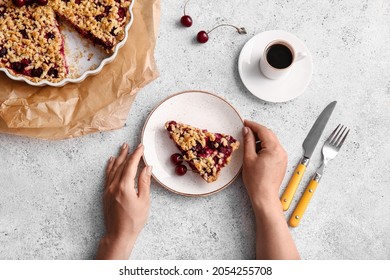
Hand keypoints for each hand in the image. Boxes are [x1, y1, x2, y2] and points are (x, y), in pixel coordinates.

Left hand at [96, 143, 151, 259]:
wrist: (119, 234)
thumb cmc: (134, 220)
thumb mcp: (144, 201)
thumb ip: (144, 182)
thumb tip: (147, 167)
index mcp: (124, 186)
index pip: (131, 165)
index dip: (137, 154)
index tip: (141, 147)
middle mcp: (114, 185)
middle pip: (121, 165)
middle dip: (128, 154)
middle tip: (132, 145)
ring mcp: (108, 189)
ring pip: (113, 169)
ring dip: (119, 158)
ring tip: (122, 148)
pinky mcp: (105, 194)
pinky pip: (107, 176)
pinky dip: (110, 167)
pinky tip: (111, 161)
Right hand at [242, 120, 286, 210]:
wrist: (264, 196)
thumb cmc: (256, 180)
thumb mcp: (248, 158)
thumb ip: (248, 141)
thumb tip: (247, 130)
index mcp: (273, 148)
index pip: (263, 130)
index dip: (253, 125)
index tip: (245, 123)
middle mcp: (281, 151)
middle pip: (269, 134)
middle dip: (257, 131)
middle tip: (245, 131)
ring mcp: (283, 157)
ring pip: (272, 141)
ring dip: (261, 139)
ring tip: (249, 143)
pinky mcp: (282, 162)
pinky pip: (274, 149)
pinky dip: (265, 146)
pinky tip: (256, 151)